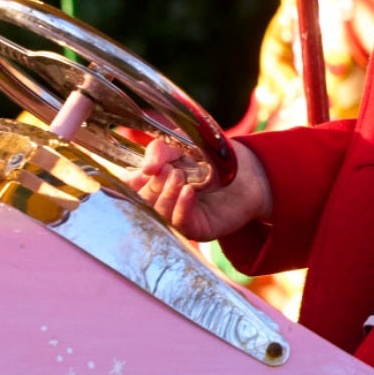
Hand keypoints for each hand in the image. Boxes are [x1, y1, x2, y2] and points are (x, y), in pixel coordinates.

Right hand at [135, 137, 272, 241]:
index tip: (137, 173)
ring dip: (166, 195)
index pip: (126, 189)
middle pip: (140, 202)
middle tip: (167, 170)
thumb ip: (160, 150)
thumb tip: (147, 168)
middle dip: (152, 186)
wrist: (248, 171)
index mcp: (150, 184)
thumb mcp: (182, 145)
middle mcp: (160, 203)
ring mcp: (177, 218)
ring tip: (179, 176)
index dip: (126, 184)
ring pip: (158, 215)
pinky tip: (188, 192)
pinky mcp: (197, 230)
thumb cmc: (211, 157)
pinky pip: (181, 224)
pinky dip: (181, 207)